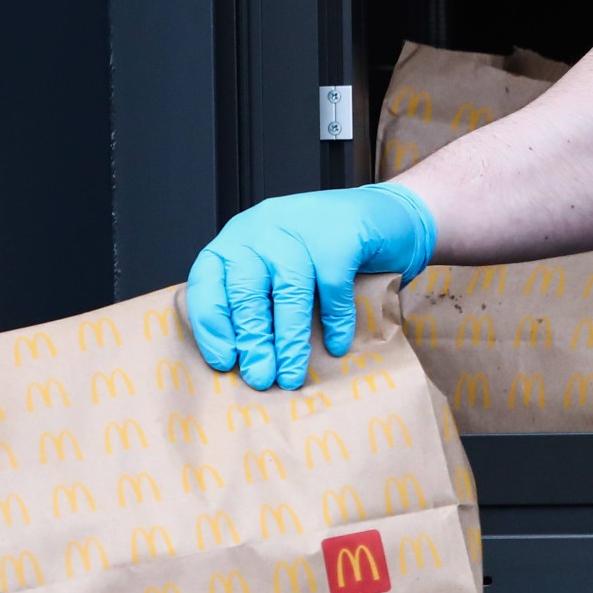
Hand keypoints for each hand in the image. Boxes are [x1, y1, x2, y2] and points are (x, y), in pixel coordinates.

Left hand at [186, 182, 436, 389]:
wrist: (384, 214)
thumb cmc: (322, 250)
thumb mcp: (277, 265)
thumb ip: (257, 297)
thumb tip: (242, 358)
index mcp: (238, 239)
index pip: (208, 279)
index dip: (211, 323)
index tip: (223, 360)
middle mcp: (263, 229)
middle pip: (247, 290)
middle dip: (252, 340)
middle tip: (259, 378)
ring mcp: (302, 229)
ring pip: (289, 292)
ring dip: (289, 341)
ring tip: (290, 376)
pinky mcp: (341, 237)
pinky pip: (333, 288)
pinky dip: (335, 322)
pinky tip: (336, 346)